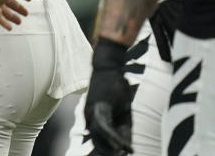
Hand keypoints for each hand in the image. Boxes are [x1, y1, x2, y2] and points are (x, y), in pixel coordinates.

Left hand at [85, 38, 132, 154]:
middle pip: (98, 142)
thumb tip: (125, 146)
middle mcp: (89, 117)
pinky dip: (112, 137)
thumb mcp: (123, 111)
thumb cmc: (116, 88)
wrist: (109, 67)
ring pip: (99, 137)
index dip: (109, 151)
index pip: (100, 141)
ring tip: (122, 154)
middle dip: (108, 152)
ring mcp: (91, 112)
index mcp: (93, 119)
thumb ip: (123, 128)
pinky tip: (121, 146)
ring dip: (111, 148)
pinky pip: (103, 126)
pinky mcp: (96, 107)